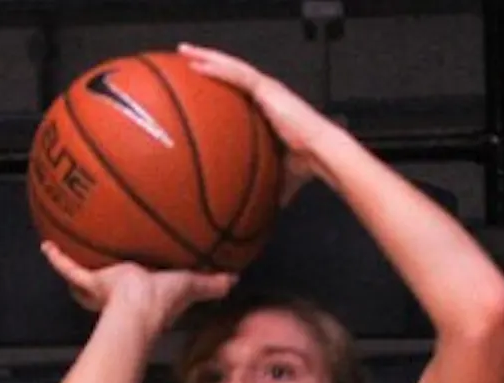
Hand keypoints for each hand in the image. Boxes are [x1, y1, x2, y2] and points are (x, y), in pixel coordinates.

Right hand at [41, 242, 235, 331]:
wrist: (138, 306)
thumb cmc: (164, 300)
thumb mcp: (192, 286)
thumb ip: (212, 284)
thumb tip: (236, 279)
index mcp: (147, 294)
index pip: (146, 289)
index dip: (146, 285)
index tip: (145, 279)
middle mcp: (123, 292)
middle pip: (113, 286)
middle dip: (107, 280)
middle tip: (103, 265)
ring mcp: (104, 288)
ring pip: (89, 278)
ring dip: (80, 268)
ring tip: (68, 249)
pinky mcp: (91, 282)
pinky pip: (71, 268)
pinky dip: (58, 259)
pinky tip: (46, 244)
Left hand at [178, 43, 340, 203]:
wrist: (320, 154)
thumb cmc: (305, 162)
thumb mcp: (278, 174)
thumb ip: (267, 185)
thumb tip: (263, 211)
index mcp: (265, 107)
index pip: (236, 89)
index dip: (218, 80)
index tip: (196, 80)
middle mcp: (265, 93)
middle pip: (230, 71)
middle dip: (206, 60)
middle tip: (183, 55)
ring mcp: (267, 88)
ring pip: (231, 66)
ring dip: (206, 56)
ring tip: (184, 51)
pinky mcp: (269, 88)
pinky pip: (238, 74)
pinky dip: (218, 68)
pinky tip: (199, 65)